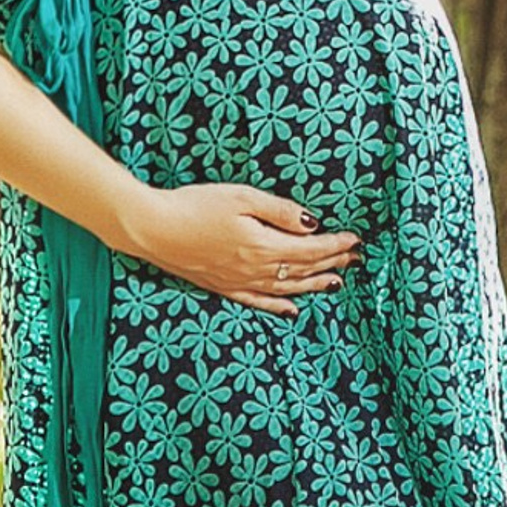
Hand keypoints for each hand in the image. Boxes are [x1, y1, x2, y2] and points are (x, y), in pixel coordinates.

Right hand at [124, 183, 362, 314]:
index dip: (336, 245)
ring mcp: (238, 282)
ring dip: (314, 285)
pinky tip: (292, 310)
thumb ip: (279, 211)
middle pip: (303, 269)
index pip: (311, 249)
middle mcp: (255, 269)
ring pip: (287, 287)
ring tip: (336, 283)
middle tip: (355, 259)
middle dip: (332, 263)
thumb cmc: (193, 206)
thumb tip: (311, 223)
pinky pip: (258, 302)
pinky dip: (279, 306)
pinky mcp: (222, 287)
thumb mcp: (241, 197)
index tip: (355, 240)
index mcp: (263, 245)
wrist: (151, 228)